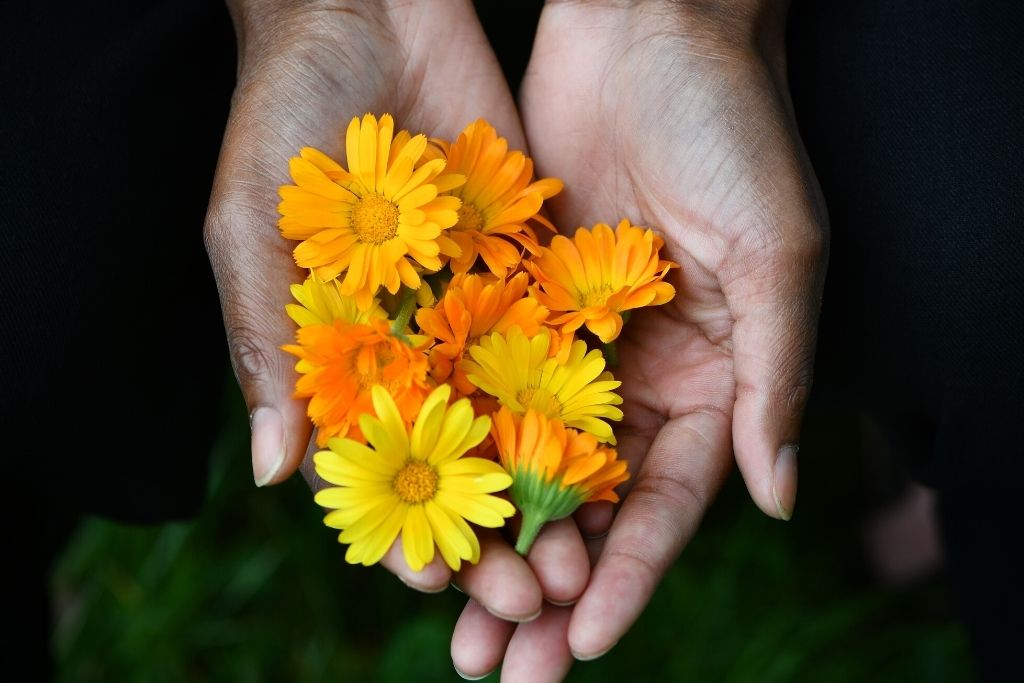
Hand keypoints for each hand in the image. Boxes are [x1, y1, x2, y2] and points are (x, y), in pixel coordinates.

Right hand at [204, 0, 581, 610]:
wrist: (365, 12)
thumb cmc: (282, 120)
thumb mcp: (255, 233)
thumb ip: (267, 348)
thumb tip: (276, 475)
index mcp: (344, 360)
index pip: (379, 475)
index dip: (406, 538)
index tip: (438, 593)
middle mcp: (418, 349)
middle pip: (463, 468)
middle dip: (494, 540)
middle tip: (536, 603)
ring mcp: (480, 311)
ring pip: (522, 427)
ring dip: (549, 500)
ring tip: (582, 562)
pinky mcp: (533, 267)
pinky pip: (563, 347)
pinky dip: (587, 410)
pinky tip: (617, 468)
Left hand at [450, 1, 827, 677]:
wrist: (647, 24)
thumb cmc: (732, 127)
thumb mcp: (778, 255)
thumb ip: (776, 380)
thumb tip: (785, 500)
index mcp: (711, 379)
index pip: (668, 505)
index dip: (626, 577)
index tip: (580, 643)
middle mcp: (636, 376)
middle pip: (587, 507)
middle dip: (546, 587)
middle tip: (496, 665)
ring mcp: (566, 343)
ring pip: (521, 464)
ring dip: (488, 540)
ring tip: (447, 619)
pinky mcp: (509, 299)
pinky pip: (473, 386)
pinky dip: (447, 448)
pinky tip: (408, 506)